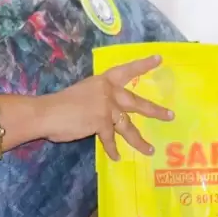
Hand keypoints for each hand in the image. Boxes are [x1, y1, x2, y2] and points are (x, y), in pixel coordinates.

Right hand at [40, 55, 172, 159]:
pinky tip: (116, 157)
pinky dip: (112, 149)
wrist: (46, 113)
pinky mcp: (100, 124)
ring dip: (139, 141)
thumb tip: (106, 111)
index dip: (143, 65)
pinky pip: (110, 139)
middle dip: (155, 111)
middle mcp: (108, 92)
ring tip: (150, 150)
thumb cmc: (61, 103)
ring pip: (128, 127)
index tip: (159, 59)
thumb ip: (98, 98)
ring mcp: (106, 108)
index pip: (127, 70)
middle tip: (170, 116)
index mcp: (103, 81)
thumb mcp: (84, 92)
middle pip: (137, 102)